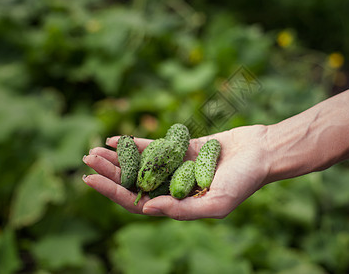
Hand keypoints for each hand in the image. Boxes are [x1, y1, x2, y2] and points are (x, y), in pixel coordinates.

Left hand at [82, 125, 270, 219]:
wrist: (261, 152)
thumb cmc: (244, 181)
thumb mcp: (216, 203)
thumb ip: (182, 210)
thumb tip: (146, 209)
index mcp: (179, 206)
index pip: (139, 203)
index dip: (113, 192)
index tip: (92, 180)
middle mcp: (174, 188)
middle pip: (135, 183)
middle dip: (110, 173)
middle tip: (87, 160)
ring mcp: (176, 168)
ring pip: (140, 165)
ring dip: (118, 158)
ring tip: (94, 151)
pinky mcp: (182, 150)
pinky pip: (154, 147)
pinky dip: (135, 144)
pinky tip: (116, 139)